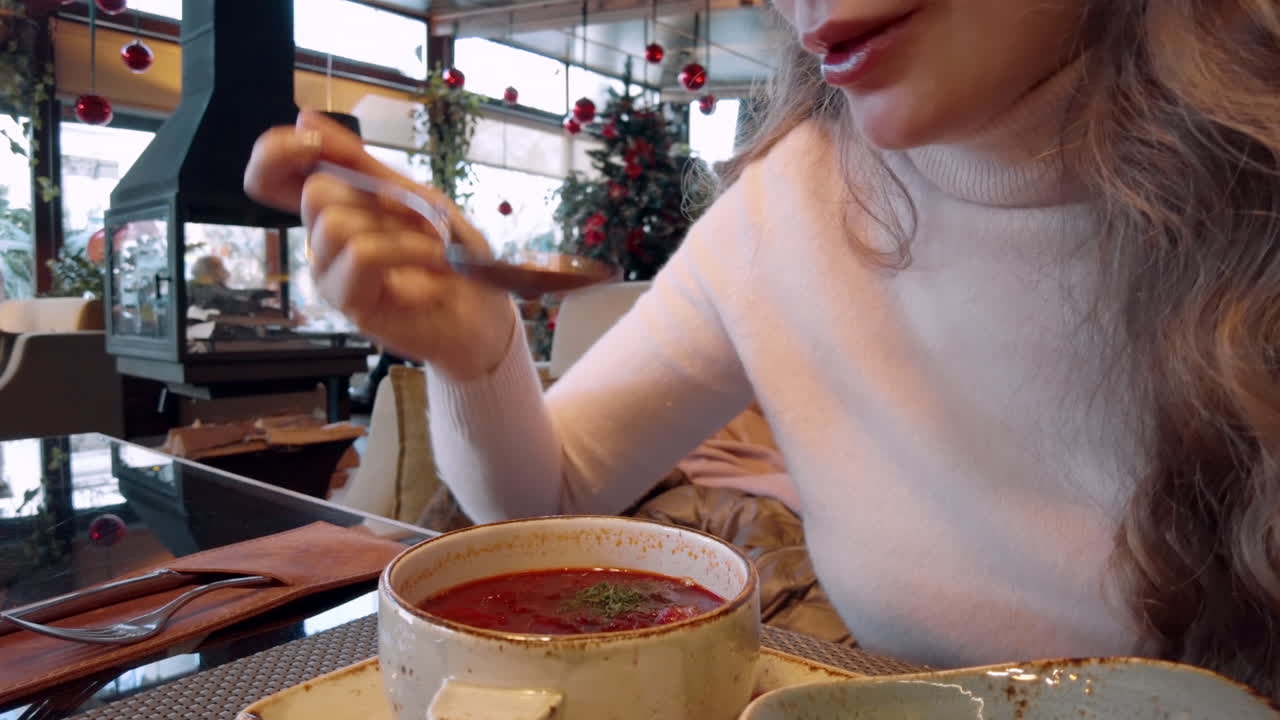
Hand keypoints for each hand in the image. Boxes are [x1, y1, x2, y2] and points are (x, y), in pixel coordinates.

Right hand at [244, 111, 514, 380]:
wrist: (485, 312)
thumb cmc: (452, 257)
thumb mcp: (415, 196)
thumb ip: (360, 162)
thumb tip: (303, 118)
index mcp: (334, 208)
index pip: (270, 175)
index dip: (276, 152)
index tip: (312, 143)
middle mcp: (322, 240)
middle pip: (315, 192)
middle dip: (375, 196)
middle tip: (418, 220)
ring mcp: (331, 273)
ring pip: (337, 223)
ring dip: (400, 227)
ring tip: (432, 248)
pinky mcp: (348, 301)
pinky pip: (362, 253)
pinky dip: (408, 248)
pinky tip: (434, 262)